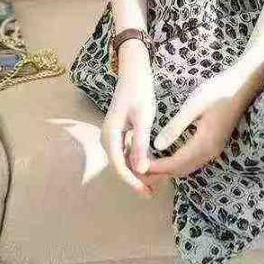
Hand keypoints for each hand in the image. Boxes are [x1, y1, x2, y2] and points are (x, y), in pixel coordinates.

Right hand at [100, 39, 167, 197]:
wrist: (133, 71)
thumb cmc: (139, 91)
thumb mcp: (143, 118)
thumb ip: (140, 143)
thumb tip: (141, 169)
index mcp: (110, 135)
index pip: (120, 166)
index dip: (133, 182)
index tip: (147, 193)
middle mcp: (108, 138)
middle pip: (120, 166)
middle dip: (136, 179)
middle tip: (154, 191)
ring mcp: (113, 135)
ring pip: (124, 160)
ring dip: (137, 171)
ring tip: (155, 182)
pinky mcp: (120, 132)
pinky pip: (126, 151)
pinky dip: (138, 159)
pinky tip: (151, 164)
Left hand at [147, 64, 258, 178]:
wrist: (244, 85)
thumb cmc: (218, 91)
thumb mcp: (193, 105)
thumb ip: (175, 126)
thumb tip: (156, 146)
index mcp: (203, 144)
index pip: (174, 164)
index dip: (155, 167)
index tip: (137, 166)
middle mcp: (210, 152)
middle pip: (181, 171)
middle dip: (159, 173)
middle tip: (138, 171)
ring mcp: (214, 149)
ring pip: (187, 168)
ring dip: (168, 170)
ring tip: (149, 166)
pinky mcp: (215, 144)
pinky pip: (193, 161)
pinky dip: (177, 163)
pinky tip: (167, 156)